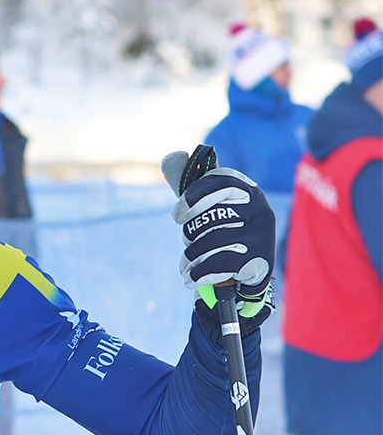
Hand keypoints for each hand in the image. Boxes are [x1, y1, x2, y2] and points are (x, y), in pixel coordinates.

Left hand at [171, 164, 274, 330]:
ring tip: (189, 266)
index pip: (218, 182)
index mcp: (248, 190)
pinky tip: (191, 278)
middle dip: (191, 236)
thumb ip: (189, 184)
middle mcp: (260, 208)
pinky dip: (198, 274)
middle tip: (189, 245)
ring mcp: (262, 233)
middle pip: (209, 218)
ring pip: (209, 244)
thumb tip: (172, 157)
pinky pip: (216, 264)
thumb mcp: (207, 206)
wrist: (248, 272)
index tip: (177, 217)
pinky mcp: (260, 258)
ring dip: (191, 259)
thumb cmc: (221, 233)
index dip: (191, 198)